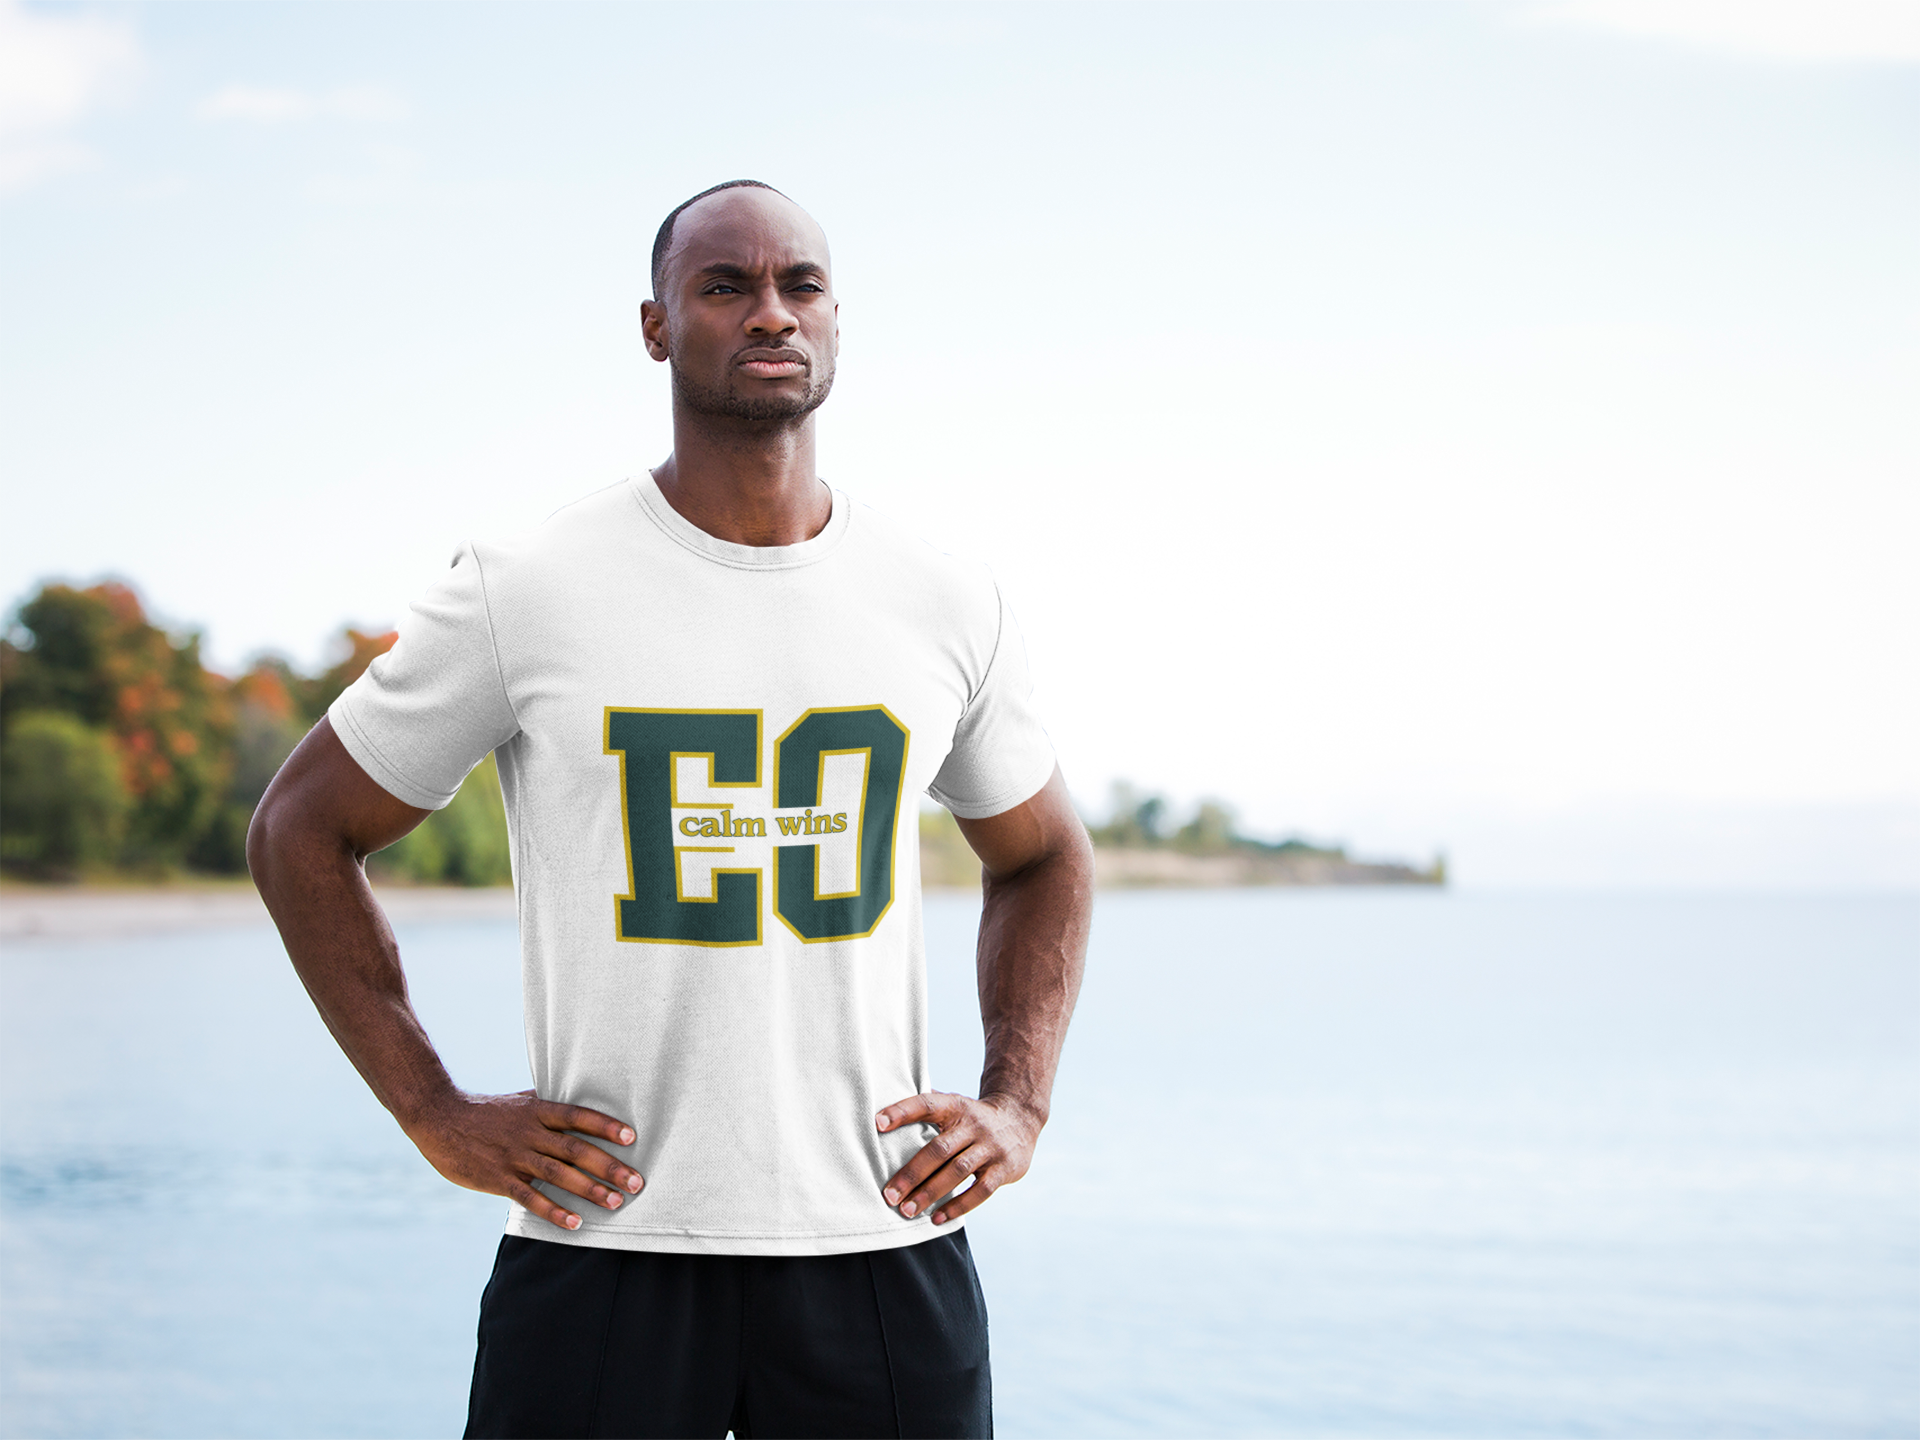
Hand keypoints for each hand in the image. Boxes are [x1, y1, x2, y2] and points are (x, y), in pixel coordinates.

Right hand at [405, 1089, 643, 1231]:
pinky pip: (530, 1198)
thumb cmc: (484, 1112)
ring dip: (589, 1190)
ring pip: (558, 1175)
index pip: (578, 1116)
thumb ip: (547, 1107)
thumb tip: (578, 1106)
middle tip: (637, 1181)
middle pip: (575, 1149)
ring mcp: (514, 1157)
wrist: (438, 1119)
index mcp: (537, 1111)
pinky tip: (574, 1222)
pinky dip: (553, 1211)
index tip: (632, 1137)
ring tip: (616, 1202)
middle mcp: (529, 1133)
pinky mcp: (498, 1179)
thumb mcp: (519, 1102)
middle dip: (608, 1166)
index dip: (605, 1126)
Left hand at [876, 1091, 1042, 1224]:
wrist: (1020, 1119)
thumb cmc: (973, 1117)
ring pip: (957, 1171)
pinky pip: (980, 1191)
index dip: (902, 1111)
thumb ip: (926, 1106)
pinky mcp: (1004, 1169)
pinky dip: (958, 1206)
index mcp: (955, 1106)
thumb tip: (883, 1111)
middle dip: (912, 1174)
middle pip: (939, 1149)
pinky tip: (937, 1218)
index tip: (878, 1123)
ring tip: (907, 1211)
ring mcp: (990, 1147)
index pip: (927, 1104)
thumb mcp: (954, 1103)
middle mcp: (973, 1125)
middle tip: (889, 1196)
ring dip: (930, 1193)